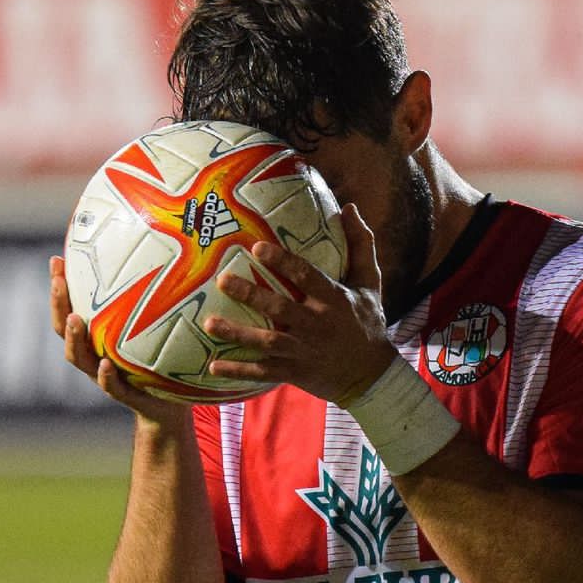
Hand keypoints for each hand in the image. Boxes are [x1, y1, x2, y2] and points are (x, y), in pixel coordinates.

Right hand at [50, 254, 190, 427]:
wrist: (170, 405)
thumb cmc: (165, 359)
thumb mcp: (161, 326)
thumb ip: (159, 296)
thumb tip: (167, 253)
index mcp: (97, 336)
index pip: (71, 306)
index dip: (60, 286)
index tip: (57, 259)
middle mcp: (94, 353)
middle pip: (64, 328)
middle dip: (58, 304)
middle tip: (58, 281)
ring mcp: (105, 376)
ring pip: (79, 357)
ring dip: (73, 338)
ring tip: (75, 319)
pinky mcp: (124, 396)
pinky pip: (111, 387)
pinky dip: (106, 376)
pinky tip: (107, 364)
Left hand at [201, 204, 396, 405]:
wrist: (372, 376)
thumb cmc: (367, 323)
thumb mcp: (369, 283)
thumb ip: (360, 245)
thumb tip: (349, 207)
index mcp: (333, 300)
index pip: (306, 277)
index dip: (282, 262)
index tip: (256, 248)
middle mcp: (316, 325)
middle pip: (280, 308)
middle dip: (251, 295)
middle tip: (223, 280)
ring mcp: (303, 351)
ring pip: (267, 342)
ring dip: (238, 334)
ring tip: (210, 324)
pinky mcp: (294, 371)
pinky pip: (263, 372)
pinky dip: (239, 371)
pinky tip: (213, 366)